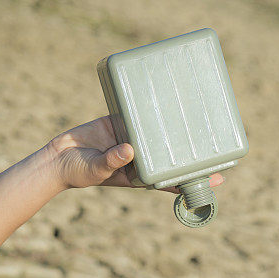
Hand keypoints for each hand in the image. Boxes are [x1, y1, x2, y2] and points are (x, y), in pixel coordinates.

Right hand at [46, 116, 224, 191]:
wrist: (58, 158)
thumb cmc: (79, 172)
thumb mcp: (97, 170)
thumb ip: (112, 161)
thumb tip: (130, 149)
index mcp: (140, 175)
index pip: (173, 179)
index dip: (194, 179)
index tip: (218, 178)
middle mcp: (142, 157)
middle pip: (172, 154)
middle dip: (194, 152)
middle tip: (220, 145)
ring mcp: (133, 139)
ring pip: (160, 133)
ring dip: (177, 128)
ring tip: (200, 117)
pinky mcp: (122, 122)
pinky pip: (141, 115)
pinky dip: (154, 108)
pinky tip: (169, 98)